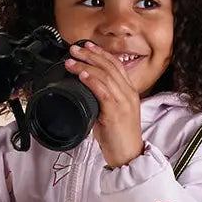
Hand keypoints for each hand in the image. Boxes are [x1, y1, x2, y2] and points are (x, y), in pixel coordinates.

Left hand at [64, 42, 144, 167]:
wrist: (128, 156)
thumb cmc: (118, 138)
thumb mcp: (112, 114)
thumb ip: (103, 100)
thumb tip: (86, 91)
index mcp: (129, 92)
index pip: (117, 65)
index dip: (102, 53)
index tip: (88, 46)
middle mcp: (128, 94)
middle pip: (110, 66)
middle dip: (90, 55)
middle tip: (74, 49)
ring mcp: (123, 103)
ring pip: (105, 76)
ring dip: (86, 66)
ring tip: (72, 61)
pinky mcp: (115, 113)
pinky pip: (104, 92)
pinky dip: (92, 81)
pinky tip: (83, 75)